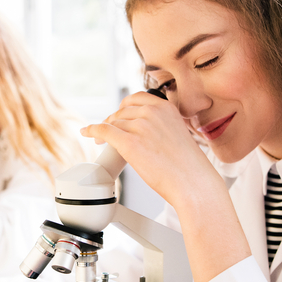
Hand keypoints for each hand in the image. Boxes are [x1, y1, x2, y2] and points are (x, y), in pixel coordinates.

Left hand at [81, 91, 224, 207]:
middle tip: (109, 131)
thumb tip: (140, 129)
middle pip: (122, 111)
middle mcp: (152, 112)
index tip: (119, 114)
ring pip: (113, 123)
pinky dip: (92, 130)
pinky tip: (87, 133)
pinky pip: (103, 131)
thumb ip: (160, 126)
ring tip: (101, 141)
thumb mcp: (178, 134)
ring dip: (105, 131)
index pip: (137, 98)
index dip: (123, 107)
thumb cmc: (188, 166)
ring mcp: (140, 126)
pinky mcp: (129, 142)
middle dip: (113, 120)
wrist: (193, 183)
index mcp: (166, 108)